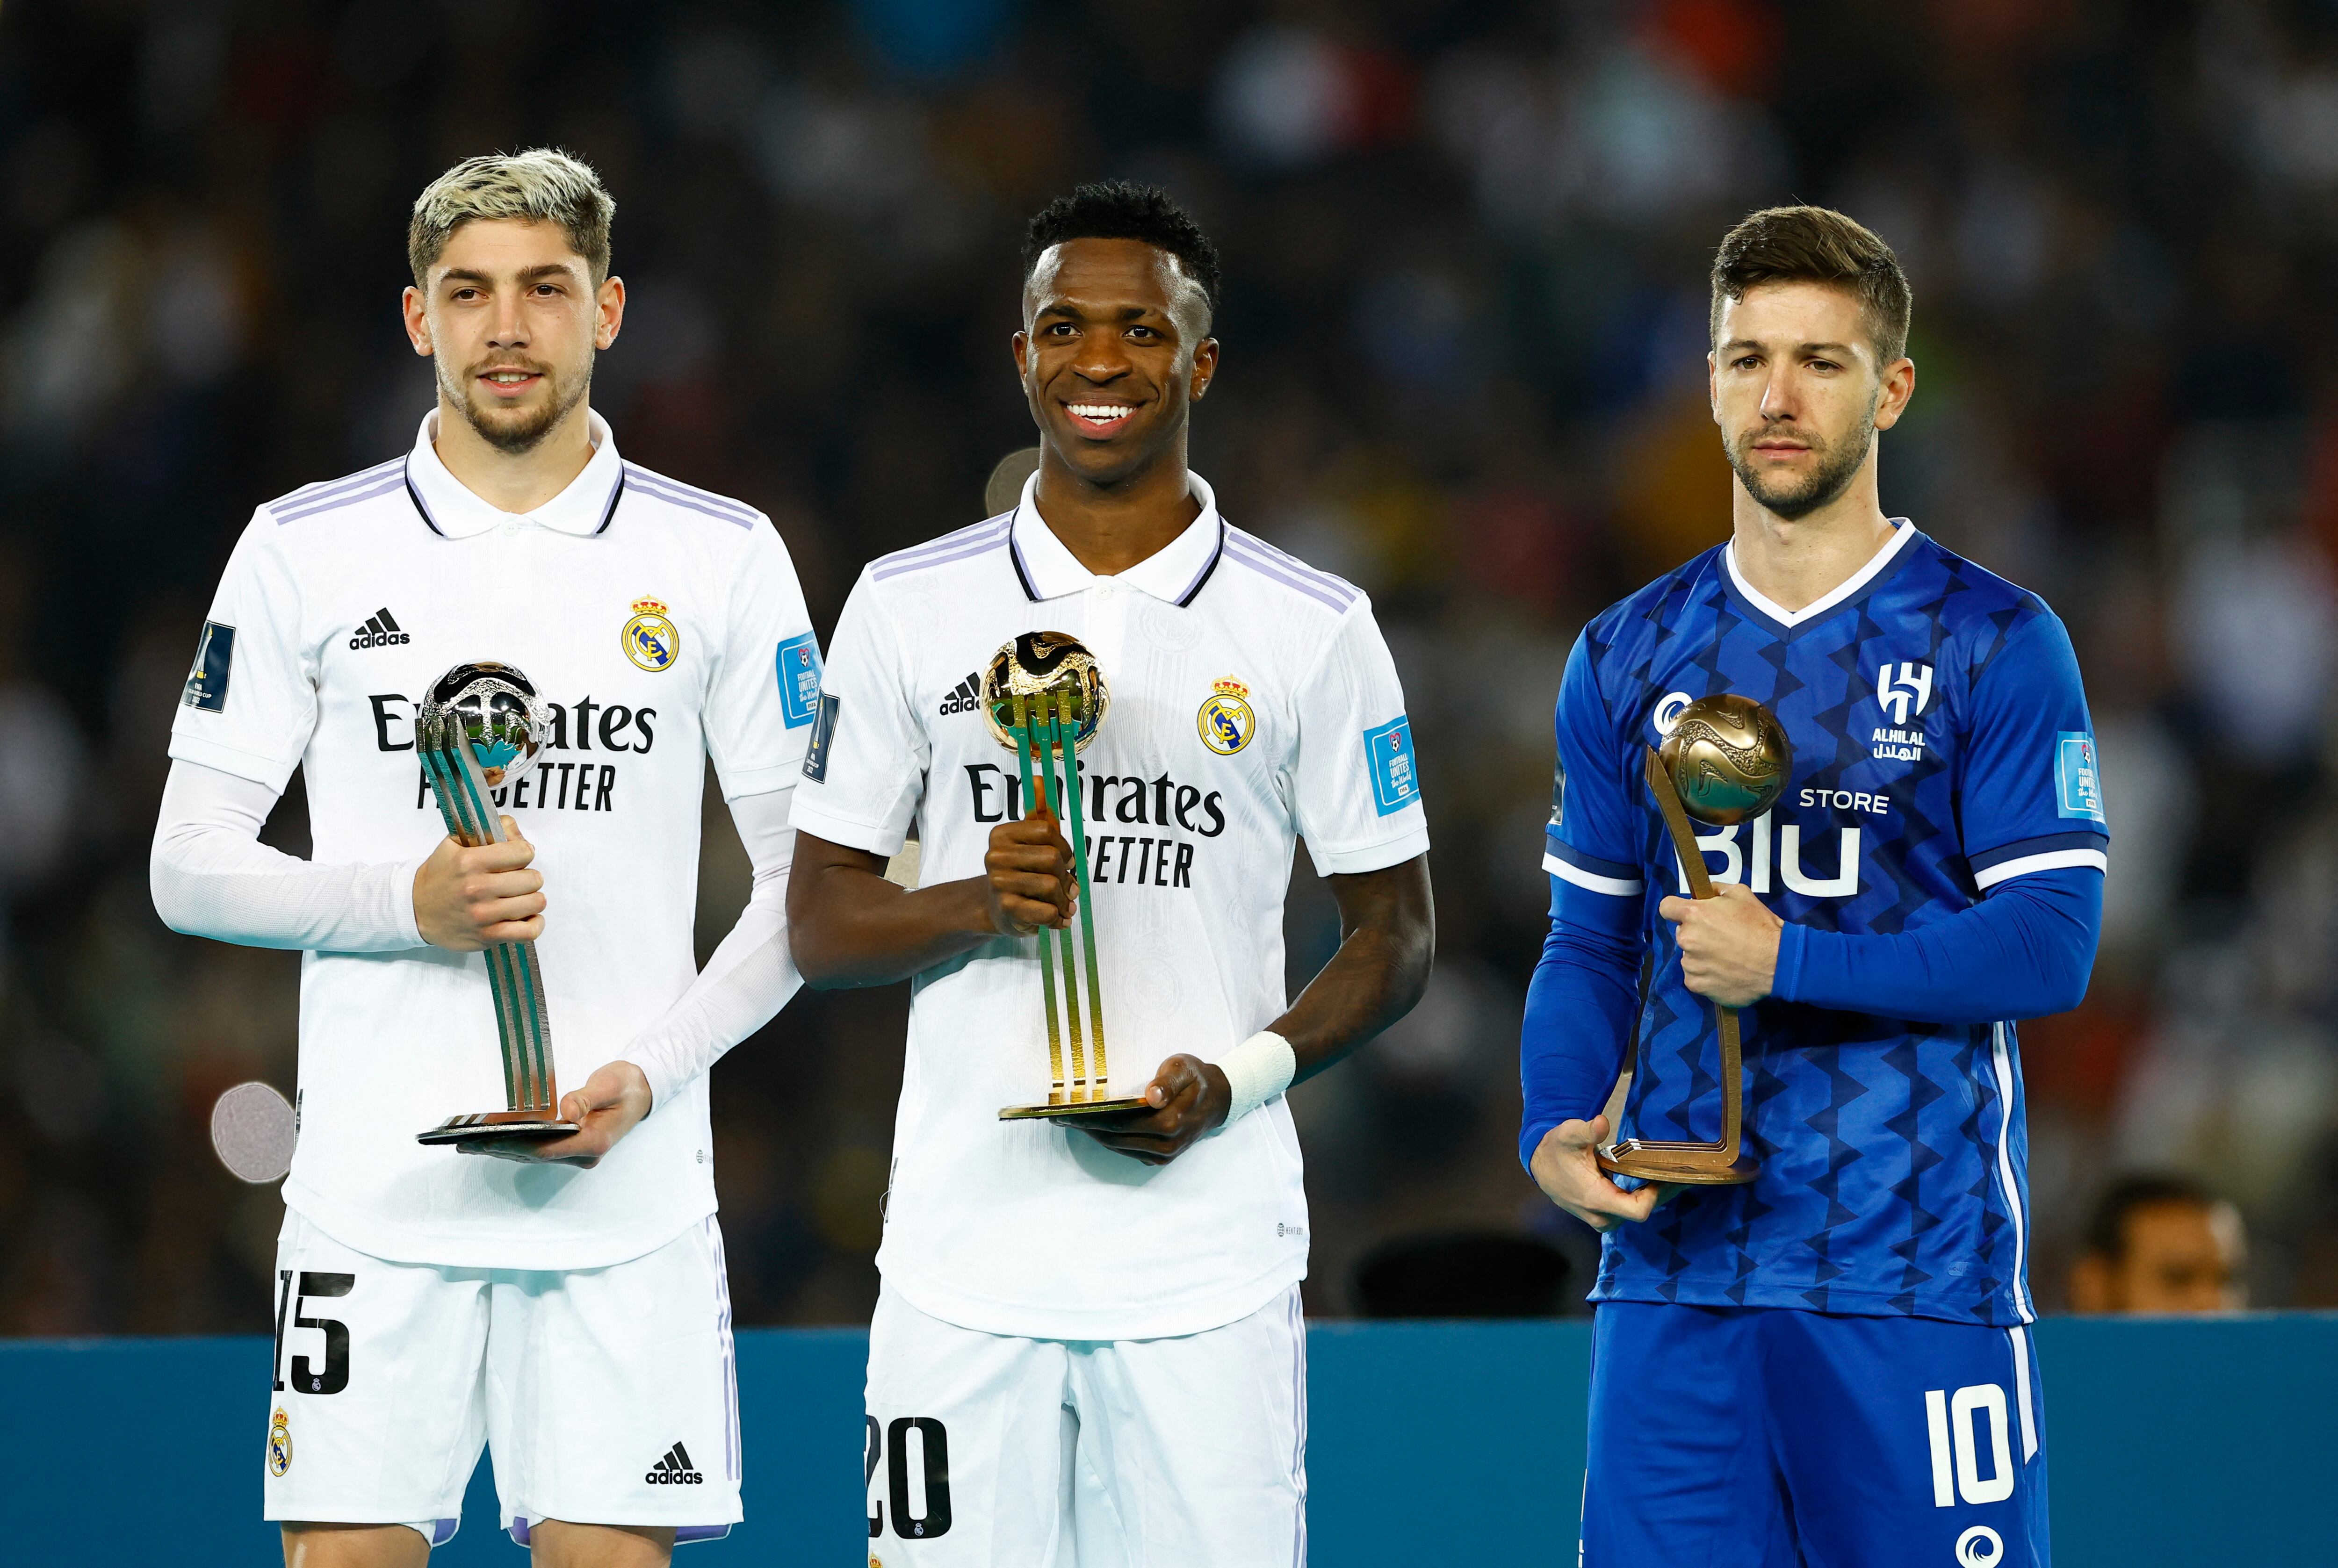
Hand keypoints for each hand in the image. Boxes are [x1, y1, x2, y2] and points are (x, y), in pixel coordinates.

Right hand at [414, 817, 545, 950]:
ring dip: (532, 899)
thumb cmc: (441, 875)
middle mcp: (477, 888)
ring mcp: (483, 914)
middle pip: (533, 878)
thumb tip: (521, 836)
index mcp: (470, 861)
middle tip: (515, 880)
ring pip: (535, 903)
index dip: (523, 852)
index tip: (516, 858)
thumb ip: (491, 829)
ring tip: (519, 897)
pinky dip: (534, 924)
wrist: (415, 909)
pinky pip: (529, 931)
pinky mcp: (487, 936)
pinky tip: (526, 917)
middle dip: (528, 876)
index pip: (523, 852)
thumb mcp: (456, 842)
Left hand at [461, 1060, 652, 1167]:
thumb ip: (587, 1097)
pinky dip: (514, 1146)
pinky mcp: (571, 1148)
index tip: (489, 1140)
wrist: (641, 1092)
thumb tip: (566, 1111)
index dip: (517, 1146)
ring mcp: (578, 1154)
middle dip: (500, 1149)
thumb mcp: (610, 1083)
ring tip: (470, 1143)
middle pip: (535, 1156)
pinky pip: (538, 1150)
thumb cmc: (626, 1085)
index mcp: (596, 1141)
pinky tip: (494, 1140)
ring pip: (534, 1156)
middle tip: (466, 1142)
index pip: (548, 1149)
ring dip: (502, 1150)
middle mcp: (585, 1154)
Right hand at [981, 808, 1075, 936]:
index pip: (1046, 830)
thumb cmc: (1022, 870)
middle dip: (1067, 875)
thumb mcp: (1031, 840)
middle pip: (1052, 858)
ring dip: (1064, 899)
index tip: (1067, 860)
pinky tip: (1056, 918)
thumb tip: (1040, 778)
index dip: (1065, 847)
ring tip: (1064, 904)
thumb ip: (1039, 811)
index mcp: (1001, 834)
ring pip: (1052, 885)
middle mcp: (995, 857)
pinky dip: (1058, 917)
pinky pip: (1048, 911)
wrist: (997, 909)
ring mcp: (999, 883)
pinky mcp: (1007, 908)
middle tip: (1069, 887)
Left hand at [1073, 1054, 1230, 1165]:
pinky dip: (1108, 1139)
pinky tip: (1093, 1127)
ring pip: (1117, 1146)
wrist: (1217, 1100)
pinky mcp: (1160, 1159)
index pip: (1120, 1122)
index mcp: (1170, 1122)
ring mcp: (1162, 1155)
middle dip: (1084, 1126)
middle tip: (1058, 1116)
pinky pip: (1126, 1150)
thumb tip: (1152, 1095)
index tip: (1067, 1112)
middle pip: (1113, 1137)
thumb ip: (1168, 1081)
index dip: (1091, 1117)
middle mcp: (1165, 1144)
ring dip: (1093, 1133)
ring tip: (1069, 1121)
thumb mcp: (1185, 1068)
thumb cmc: (1196, 1079)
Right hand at [1530, 1116, 1674, 1231]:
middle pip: (1641, 1213)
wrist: (1540, 1165)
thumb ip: (1587, 1130)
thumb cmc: (1557, 1149)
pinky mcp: (1600, 1217)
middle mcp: (1599, 1215)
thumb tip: (1602, 1122)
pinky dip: (1639, 1199)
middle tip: (1673, 1170)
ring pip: (1635, 1214)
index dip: (1655, 1195)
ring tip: (1662, 1174)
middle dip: (1658, 1193)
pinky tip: (1647, 1182)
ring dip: (1650, 1196)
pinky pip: (1626, 1213)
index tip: (1660, 1174)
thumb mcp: (1570, 1134)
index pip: (1638, 1211)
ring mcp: (1599, 1219)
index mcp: (1595, 1198)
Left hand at [1658, 882, 1781, 1006]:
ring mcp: (1691, 964)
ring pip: (1689, 956)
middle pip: (1682, 933)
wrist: (1778, 962)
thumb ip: (1716, 890)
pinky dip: (1706, 975)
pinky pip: (1695, 977)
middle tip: (1721, 938)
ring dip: (1701, 956)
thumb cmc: (1761, 926)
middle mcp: (1687, 939)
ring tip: (1727, 958)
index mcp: (1694, 914)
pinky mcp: (1697, 985)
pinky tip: (1726, 972)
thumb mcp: (1741, 894)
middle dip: (1696, 933)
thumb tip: (1704, 892)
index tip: (1686, 914)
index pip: (1666, 907)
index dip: (1676, 909)